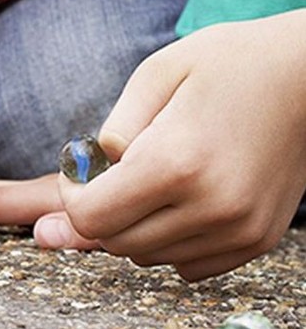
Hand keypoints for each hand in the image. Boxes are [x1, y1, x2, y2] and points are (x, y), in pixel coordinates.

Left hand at [55, 10, 305, 279]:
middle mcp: (211, 206)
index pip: (90, 217)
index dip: (71, 197)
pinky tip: (180, 202)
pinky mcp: (257, 240)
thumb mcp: (158, 73)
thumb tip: (82, 176)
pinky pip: (185, 265)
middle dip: (99, 212)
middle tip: (111, 176)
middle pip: (114, 242)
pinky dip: (169, 242)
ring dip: (133, 227)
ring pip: (147, 256)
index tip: (80, 172)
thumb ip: (113, 128)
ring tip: (152, 182)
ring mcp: (239, 229)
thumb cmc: (228, 63)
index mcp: (176, 162)